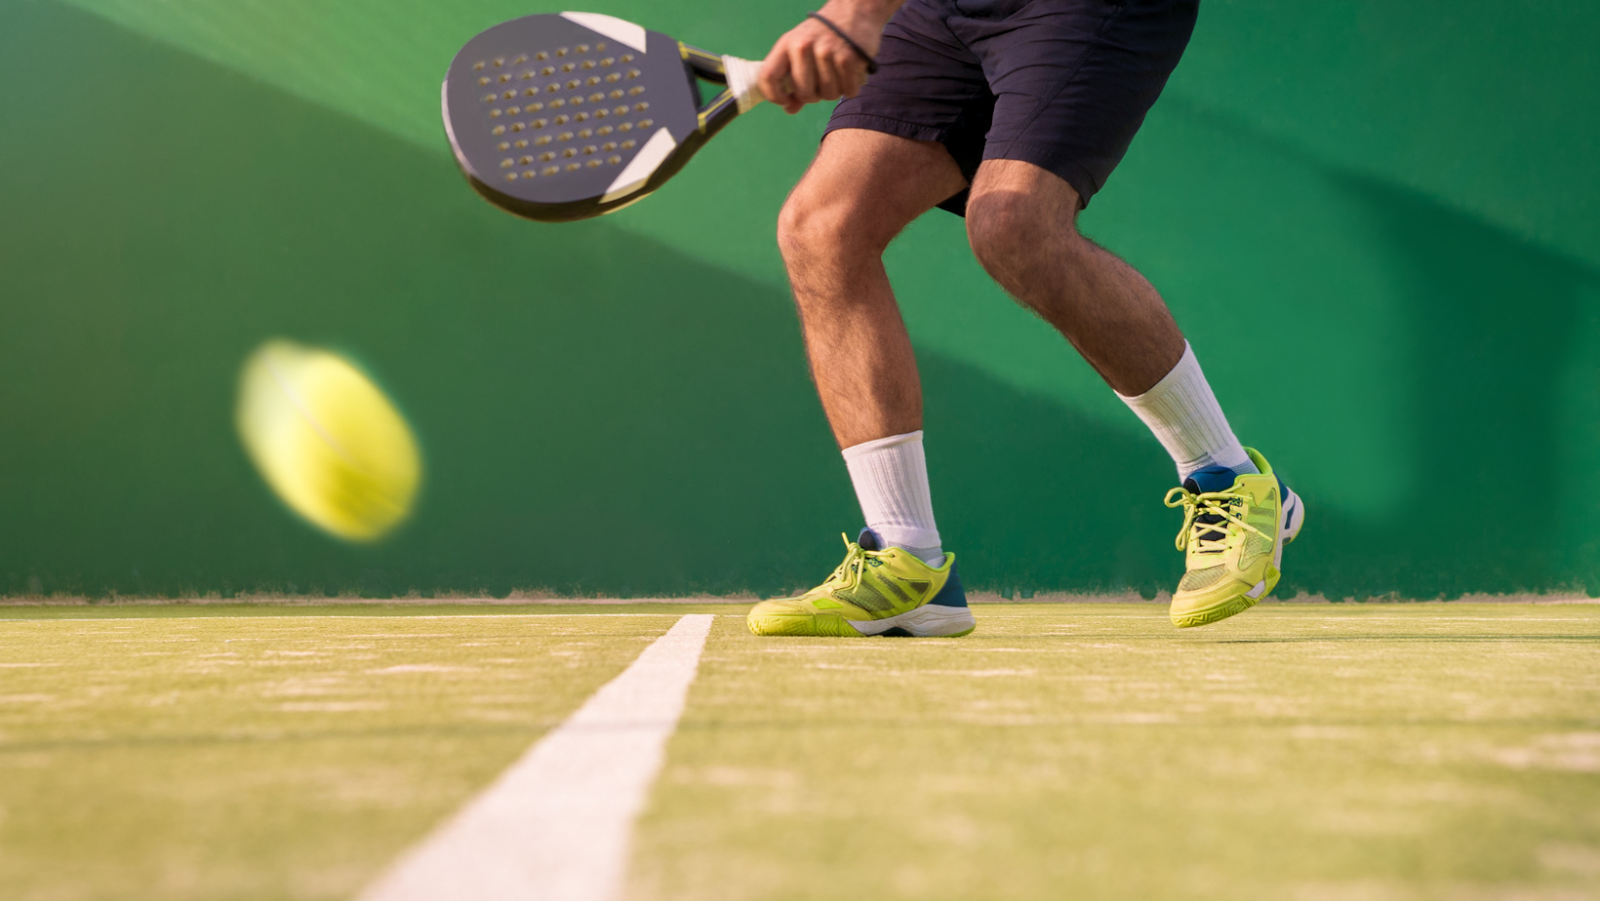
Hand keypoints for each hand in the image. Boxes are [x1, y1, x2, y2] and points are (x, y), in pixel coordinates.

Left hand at [759, 1, 896, 113]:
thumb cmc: (824, 35)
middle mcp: (804, 47)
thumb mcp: (801, 49)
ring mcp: (827, 52)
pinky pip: (848, 91)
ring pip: (828, 95)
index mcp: (787, 44)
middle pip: (804, 93)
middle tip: (820, 85)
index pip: (768, 77)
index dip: (774, 96)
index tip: (786, 101)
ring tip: (837, 74)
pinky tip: (851, 73)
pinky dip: (851, 88)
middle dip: (813, 97)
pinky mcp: (849, 58)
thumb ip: (793, 80)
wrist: (854, 11)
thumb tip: (789, 109)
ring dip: (834, 91)